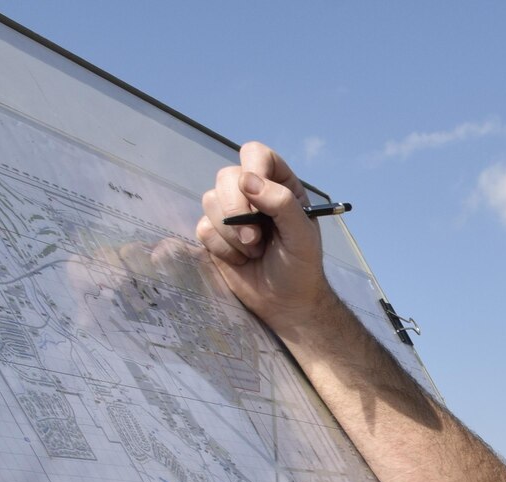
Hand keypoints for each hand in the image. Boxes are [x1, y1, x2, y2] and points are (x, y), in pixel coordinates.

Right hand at [196, 142, 339, 333]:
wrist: (287, 303)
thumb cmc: (301, 266)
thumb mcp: (302, 235)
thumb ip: (281, 202)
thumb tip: (247, 179)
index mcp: (279, 185)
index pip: (256, 155)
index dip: (252, 167)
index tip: (253, 190)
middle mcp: (252, 194)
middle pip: (226, 177)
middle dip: (236, 209)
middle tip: (255, 239)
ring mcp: (231, 213)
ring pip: (210, 201)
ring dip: (232, 233)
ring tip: (255, 251)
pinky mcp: (215, 234)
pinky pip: (203, 227)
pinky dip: (222, 247)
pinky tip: (241, 260)